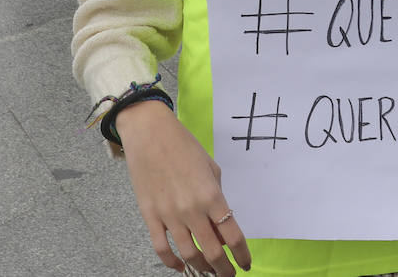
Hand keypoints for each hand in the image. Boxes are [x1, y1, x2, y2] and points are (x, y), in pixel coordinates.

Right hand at [118, 101, 250, 276]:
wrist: (151, 135)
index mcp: (212, 195)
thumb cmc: (185, 147)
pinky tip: (180, 267)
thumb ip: (217, 197)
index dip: (242, 255)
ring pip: (188, 255)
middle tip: (228, 275)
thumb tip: (220, 225)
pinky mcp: (150, 216)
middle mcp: (192, 209)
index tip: (247, 264)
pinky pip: (161, 249)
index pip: (232, 235)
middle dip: (223, 269)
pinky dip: (172, 263)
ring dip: (201, 269)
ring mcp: (169, 215)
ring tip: (208, 273)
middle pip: (212, 252)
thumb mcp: (211, 168)